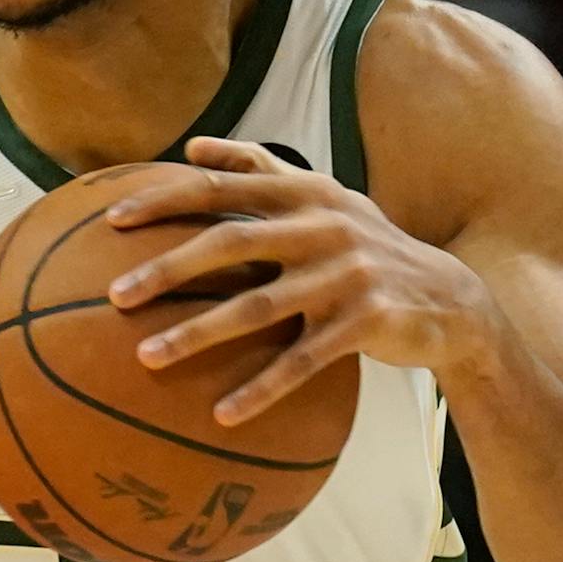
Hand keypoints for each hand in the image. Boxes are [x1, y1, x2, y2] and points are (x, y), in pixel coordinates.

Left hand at [106, 137, 495, 424]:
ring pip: (257, 307)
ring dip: (197, 334)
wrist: (450, 299)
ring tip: (146, 357)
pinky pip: (302, 361)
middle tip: (116, 295)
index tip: (112, 220)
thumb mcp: (324, 199)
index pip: (222, 189)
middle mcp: (324, 226)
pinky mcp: (365, 322)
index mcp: (306, 193)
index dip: (166, 200)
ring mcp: (346, 274)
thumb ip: (261, 171)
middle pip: (231, 242)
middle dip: (168, 268)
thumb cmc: (365, 247)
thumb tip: (194, 148)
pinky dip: (261, 389)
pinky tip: (222, 413)